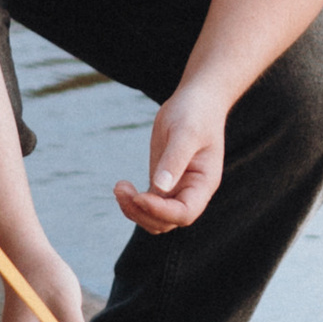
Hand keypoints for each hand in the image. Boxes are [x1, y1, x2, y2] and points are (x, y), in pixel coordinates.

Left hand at [115, 79, 228, 235]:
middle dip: (142, 212)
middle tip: (120, 189)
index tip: (139, 196)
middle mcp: (191, 192)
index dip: (161, 211)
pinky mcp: (162, 182)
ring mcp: (176, 189)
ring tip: (119, 187)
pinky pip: (147, 204)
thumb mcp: (185, 132)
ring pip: (154, 217)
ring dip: (134, 209)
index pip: (185, 213)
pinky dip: (132, 201)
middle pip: (167, 221)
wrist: (196, 100)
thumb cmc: (195, 113)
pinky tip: (122, 186)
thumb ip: (174, 159)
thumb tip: (160, 187)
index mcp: (204, 183)